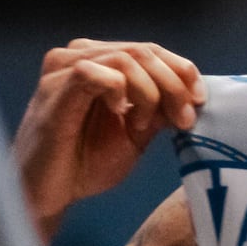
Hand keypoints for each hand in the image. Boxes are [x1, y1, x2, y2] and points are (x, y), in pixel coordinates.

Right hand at [14, 41, 205, 241]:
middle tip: (184, 118)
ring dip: (150, 92)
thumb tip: (192, 97)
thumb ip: (159, 112)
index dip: (181, 71)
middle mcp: (81, 56)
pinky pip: (94, 73)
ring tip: (145, 125)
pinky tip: (121, 114)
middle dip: (172, 85)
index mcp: (101, 61)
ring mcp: (64, 69)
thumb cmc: (84, 163)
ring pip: (124, 59)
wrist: (46, 194)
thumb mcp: (134, 135)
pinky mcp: (53, 89)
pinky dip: (118, 91)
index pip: (150, 50)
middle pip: (142, 51)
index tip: (199, 100)